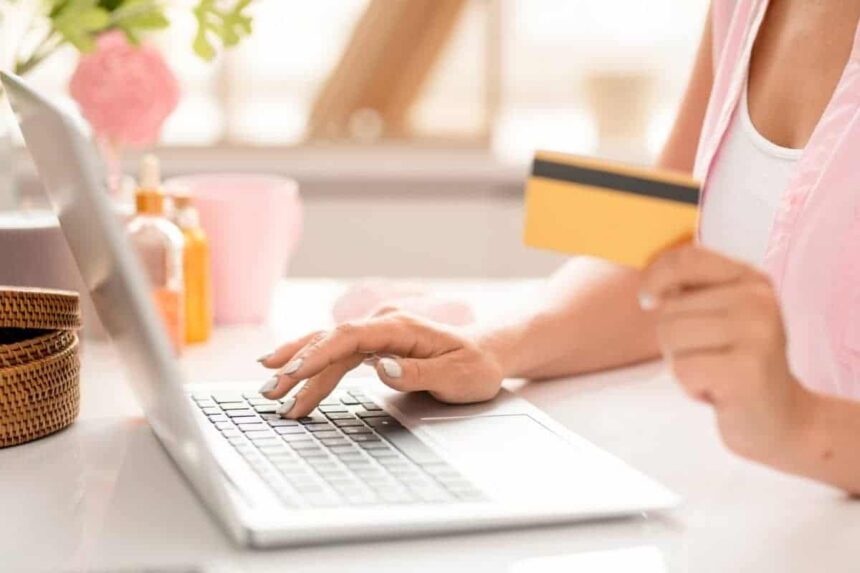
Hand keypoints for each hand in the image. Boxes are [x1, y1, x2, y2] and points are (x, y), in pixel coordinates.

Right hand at [256, 309, 504, 418]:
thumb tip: (382, 369)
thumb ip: (419, 372)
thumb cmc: (475, 366)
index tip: (295, 373)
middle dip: (296, 364)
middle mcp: (383, 325)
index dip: (319, 354)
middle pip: (330, 341)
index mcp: (400, 327)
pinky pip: (337, 357)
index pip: (350, 337)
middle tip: (270, 388)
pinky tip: (292, 378)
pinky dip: (314, 369)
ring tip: (271, 391)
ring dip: (299, 368)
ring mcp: (376, 335)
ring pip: (328, 348)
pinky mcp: (374, 346)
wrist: (487, 354)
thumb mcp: (457, 375)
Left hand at [639, 245, 814, 462]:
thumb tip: (649, 293)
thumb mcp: (720, 318)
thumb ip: (689, 293)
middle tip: (710, 359)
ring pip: (671, 337)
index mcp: (751, 280)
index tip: (648, 301)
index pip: (687, 258)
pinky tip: (720, 392)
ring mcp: (757, 334)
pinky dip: (691, 386)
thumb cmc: (738, 366)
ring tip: (714, 373)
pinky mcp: (747, 370)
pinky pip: (683, 369)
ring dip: (682, 364)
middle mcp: (759, 300)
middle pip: (670, 309)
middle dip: (675, 341)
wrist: (784, 421)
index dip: (655, 277)